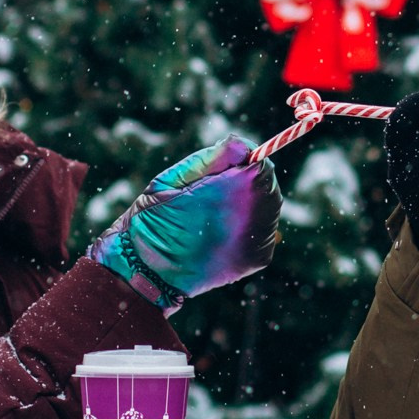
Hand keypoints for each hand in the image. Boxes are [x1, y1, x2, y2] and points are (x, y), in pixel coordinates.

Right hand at [89, 137, 282, 308]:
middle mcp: (250, 217)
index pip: (260, 163)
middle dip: (250, 181)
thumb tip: (245, 146)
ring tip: (217, 213)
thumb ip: (212, 158)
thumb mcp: (173, 178)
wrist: (148, 272)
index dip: (245, 160)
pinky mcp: (258, 258)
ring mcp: (256, 240)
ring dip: (251, 203)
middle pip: (268, 185)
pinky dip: (251, 226)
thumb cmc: (155, 219)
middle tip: (219, 190)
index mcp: (229, 192)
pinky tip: (224, 231)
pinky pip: (266, 231)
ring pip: (270, 207)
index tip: (227, 166)